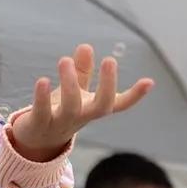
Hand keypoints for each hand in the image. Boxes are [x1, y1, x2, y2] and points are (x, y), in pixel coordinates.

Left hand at [10, 43, 152, 161]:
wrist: (36, 141)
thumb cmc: (59, 111)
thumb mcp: (73, 90)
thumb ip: (81, 70)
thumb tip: (86, 46)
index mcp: (93, 108)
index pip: (119, 104)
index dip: (135, 95)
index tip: (149, 81)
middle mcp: (82, 117)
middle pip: (102, 106)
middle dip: (108, 85)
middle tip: (110, 60)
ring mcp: (62, 123)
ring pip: (71, 107)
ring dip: (70, 83)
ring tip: (65, 60)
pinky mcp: (40, 124)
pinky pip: (42, 111)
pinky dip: (43, 96)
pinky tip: (43, 81)